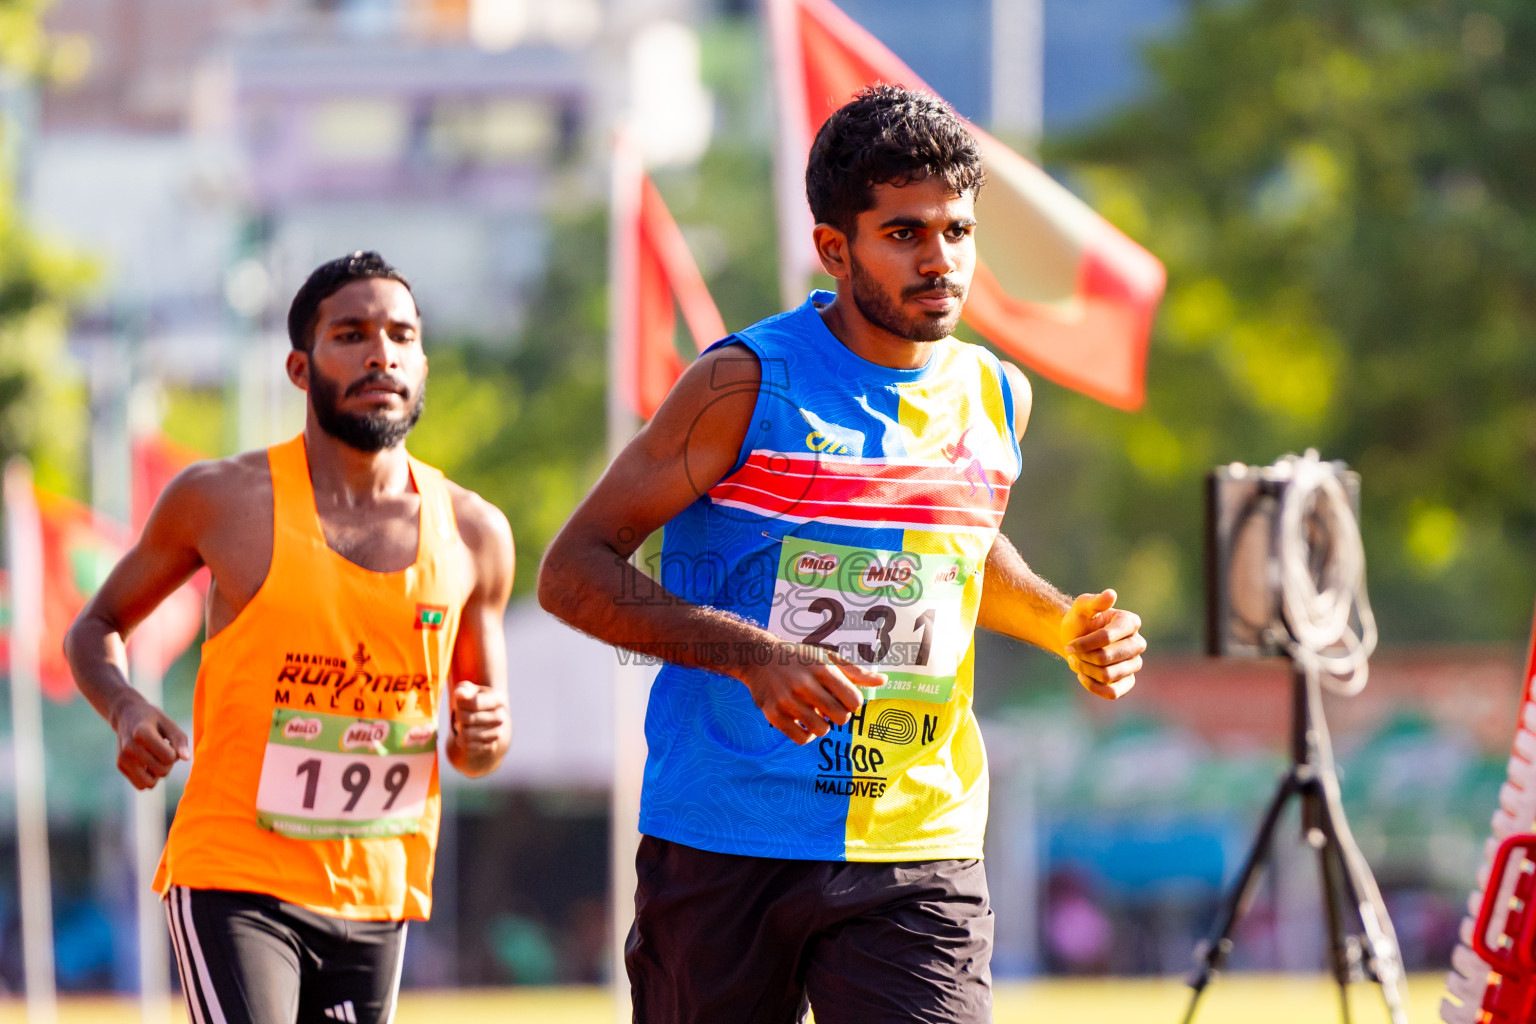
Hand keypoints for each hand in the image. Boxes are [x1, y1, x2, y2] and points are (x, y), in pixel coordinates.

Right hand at [112, 695, 190, 789]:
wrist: (127, 715)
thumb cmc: (153, 719)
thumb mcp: (169, 724)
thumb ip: (179, 740)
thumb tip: (186, 758)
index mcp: (142, 733)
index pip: (169, 757)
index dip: (175, 752)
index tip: (169, 742)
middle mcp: (129, 747)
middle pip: (162, 771)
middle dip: (169, 763)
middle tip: (164, 750)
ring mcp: (123, 758)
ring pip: (149, 784)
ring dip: (158, 774)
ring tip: (156, 759)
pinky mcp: (120, 765)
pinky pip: (140, 785)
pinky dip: (148, 778)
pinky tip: (148, 764)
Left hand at [449, 680, 510, 761]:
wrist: (481, 720)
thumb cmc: (471, 700)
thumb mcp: (467, 690)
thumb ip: (463, 689)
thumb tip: (461, 694)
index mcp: (498, 699)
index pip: (475, 702)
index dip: (460, 703)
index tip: (458, 702)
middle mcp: (501, 717)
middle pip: (470, 719)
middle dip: (459, 716)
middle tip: (459, 714)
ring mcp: (498, 733)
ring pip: (468, 734)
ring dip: (460, 729)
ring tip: (462, 725)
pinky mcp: (491, 747)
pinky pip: (469, 747)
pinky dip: (462, 741)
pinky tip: (464, 735)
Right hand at [742, 644, 887, 744]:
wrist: (759, 657)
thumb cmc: (799, 658)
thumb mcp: (827, 658)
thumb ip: (855, 672)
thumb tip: (883, 681)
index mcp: (822, 669)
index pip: (854, 701)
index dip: (852, 702)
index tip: (843, 697)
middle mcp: (805, 685)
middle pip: (841, 717)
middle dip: (839, 715)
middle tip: (829, 706)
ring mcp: (788, 700)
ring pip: (822, 730)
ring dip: (822, 725)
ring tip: (815, 713)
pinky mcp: (773, 713)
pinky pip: (801, 738)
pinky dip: (807, 735)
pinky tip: (803, 722)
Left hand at [1062, 589, 1144, 699]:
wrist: (1075, 639)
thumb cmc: (1080, 621)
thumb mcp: (1081, 607)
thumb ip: (1094, 601)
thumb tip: (1111, 594)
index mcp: (1130, 622)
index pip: (1106, 637)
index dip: (1084, 643)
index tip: (1070, 644)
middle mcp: (1137, 643)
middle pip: (1106, 658)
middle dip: (1083, 657)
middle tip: (1072, 652)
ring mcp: (1134, 664)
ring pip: (1108, 676)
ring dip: (1085, 670)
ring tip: (1076, 661)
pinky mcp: (1128, 682)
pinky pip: (1113, 693)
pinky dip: (1093, 687)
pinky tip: (1082, 676)